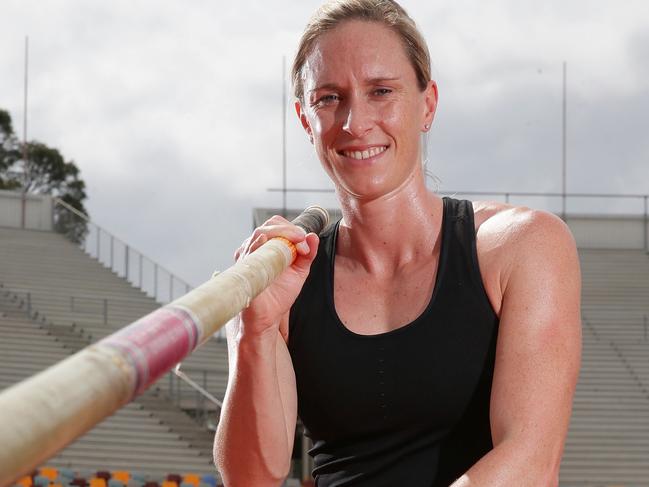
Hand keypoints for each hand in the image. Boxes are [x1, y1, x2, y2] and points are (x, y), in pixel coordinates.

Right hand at [234, 215, 318, 340]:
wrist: (268, 317)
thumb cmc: (280, 294)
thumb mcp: (300, 271)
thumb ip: (308, 254)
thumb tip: (313, 236)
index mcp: (268, 246)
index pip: (277, 224)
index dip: (293, 229)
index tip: (305, 241)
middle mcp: (256, 247)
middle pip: (270, 225)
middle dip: (289, 230)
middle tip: (302, 242)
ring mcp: (248, 256)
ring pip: (261, 233)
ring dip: (282, 236)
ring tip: (297, 248)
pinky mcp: (244, 267)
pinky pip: (250, 250)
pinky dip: (263, 244)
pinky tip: (274, 247)